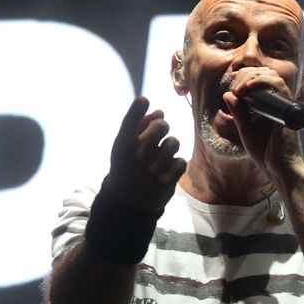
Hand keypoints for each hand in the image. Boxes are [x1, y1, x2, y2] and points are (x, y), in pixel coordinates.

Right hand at [106, 96, 186, 212]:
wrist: (127, 202)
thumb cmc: (127, 166)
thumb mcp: (125, 148)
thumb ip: (139, 127)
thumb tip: (160, 112)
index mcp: (122, 146)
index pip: (130, 121)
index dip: (138, 108)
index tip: (144, 101)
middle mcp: (136, 156)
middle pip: (161, 126)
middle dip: (162, 126)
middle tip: (159, 133)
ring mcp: (152, 169)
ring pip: (174, 142)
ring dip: (170, 146)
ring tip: (162, 154)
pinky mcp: (166, 182)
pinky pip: (180, 161)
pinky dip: (176, 163)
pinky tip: (167, 169)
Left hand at [223, 68, 303, 182]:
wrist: (278, 168)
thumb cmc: (265, 153)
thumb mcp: (245, 130)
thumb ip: (238, 113)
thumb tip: (227, 94)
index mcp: (269, 105)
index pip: (260, 79)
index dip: (246, 74)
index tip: (232, 78)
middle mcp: (278, 102)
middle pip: (266, 73)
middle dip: (246, 73)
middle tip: (234, 83)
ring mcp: (284, 104)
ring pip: (272, 75)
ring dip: (253, 75)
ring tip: (240, 87)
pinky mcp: (287, 108)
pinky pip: (279, 86)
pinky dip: (263, 81)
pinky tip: (250, 86)